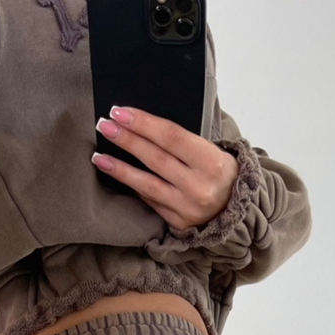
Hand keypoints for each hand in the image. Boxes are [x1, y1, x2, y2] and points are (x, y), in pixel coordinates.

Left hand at [91, 105, 238, 230]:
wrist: (236, 209)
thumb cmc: (219, 171)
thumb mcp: (212, 151)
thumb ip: (183, 142)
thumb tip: (141, 125)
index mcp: (212, 162)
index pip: (171, 137)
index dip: (143, 123)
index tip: (119, 111)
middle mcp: (199, 187)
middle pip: (155, 158)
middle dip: (127, 140)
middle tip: (104, 125)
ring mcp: (187, 208)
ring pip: (146, 184)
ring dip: (119, 168)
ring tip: (99, 156)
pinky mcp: (177, 222)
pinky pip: (149, 200)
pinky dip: (133, 186)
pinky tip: (117, 174)